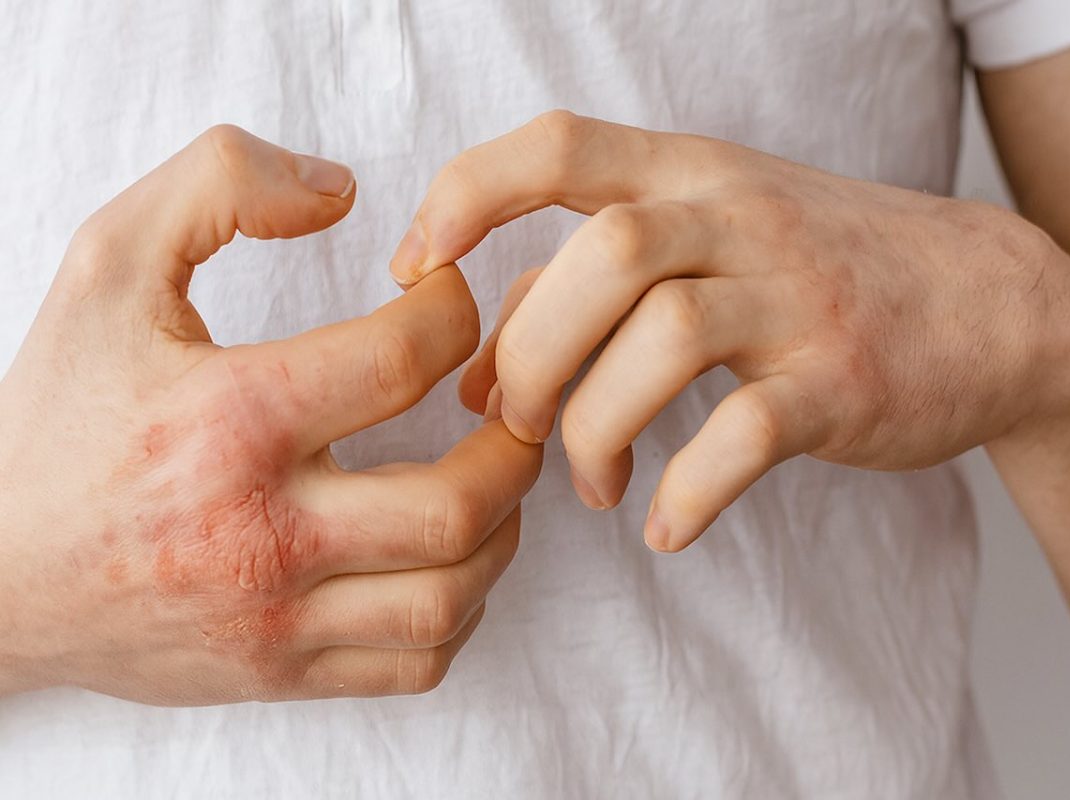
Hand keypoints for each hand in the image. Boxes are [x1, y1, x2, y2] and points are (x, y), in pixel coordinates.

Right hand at [0, 126, 541, 704]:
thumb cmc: (58, 416)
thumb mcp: (107, 266)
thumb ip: (217, 186)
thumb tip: (341, 190)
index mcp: (229, 418)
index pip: (405, 357)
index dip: (456, 309)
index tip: (446, 300)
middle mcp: (263, 530)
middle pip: (457, 501)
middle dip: (514, 442)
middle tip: (509, 402)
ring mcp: (276, 617)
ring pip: (451, 594)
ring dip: (502, 529)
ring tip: (492, 477)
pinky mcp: (281, 671)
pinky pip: (417, 661)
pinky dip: (461, 607)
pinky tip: (445, 554)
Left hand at [390, 111, 1069, 551]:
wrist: (996, 307)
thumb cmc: (822, 272)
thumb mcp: (714, 238)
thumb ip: (594, 281)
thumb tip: (482, 363)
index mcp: (694, 174)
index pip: (557, 146)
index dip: (464, 197)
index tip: (417, 272)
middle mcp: (742, 220)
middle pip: (599, 257)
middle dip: (529, 352)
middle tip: (515, 423)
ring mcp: (798, 299)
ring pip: (662, 340)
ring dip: (595, 429)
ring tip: (593, 480)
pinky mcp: (844, 382)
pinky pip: (743, 435)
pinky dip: (686, 491)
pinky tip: (666, 522)